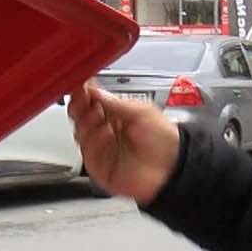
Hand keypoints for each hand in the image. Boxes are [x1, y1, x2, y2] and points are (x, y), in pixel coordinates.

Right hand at [67, 81, 180, 204]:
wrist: (173, 166)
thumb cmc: (163, 139)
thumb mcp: (140, 111)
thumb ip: (114, 102)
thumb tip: (92, 90)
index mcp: (114, 114)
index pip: (90, 100)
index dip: (83, 92)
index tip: (79, 84)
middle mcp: (104, 130)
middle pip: (79, 116)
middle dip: (80, 105)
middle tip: (83, 99)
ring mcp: (101, 148)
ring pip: (80, 132)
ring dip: (86, 121)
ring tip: (98, 114)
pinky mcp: (99, 166)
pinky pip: (87, 152)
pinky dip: (94, 140)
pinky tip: (105, 133)